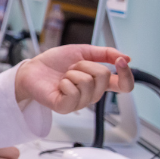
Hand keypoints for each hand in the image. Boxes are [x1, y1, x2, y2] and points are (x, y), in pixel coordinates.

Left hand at [14, 45, 133, 113]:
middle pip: (104, 76)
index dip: (127, 74)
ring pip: (88, 82)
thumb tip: (126, 57)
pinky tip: (59, 85)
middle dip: (85, 64)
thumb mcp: (82, 51)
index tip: (121, 61)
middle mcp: (92, 94)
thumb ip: (104, 53)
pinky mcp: (66, 107)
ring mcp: (79, 102)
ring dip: (72, 73)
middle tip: (72, 68)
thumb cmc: (54, 63)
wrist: (31, 69)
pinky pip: (74, 92)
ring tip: (64, 76)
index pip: (124, 85)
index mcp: (98, 82)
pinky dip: (64, 83)